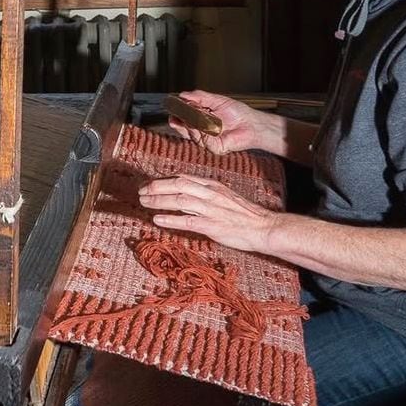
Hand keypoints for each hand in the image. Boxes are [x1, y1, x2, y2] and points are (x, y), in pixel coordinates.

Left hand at [138, 174, 280, 252]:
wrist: (264, 227)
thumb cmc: (244, 215)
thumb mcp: (224, 197)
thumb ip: (205, 194)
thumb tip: (184, 196)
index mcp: (212, 185)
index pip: (183, 177)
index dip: (163, 180)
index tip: (149, 184)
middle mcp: (210, 194)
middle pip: (178, 184)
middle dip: (156, 187)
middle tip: (141, 192)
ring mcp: (212, 209)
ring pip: (180, 200)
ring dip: (159, 201)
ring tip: (144, 203)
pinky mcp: (213, 225)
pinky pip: (188, 221)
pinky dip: (171, 219)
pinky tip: (157, 220)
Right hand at [167, 90, 272, 154]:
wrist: (252, 123)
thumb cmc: (238, 112)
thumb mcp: (216, 100)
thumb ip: (199, 97)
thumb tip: (183, 94)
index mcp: (201, 121)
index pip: (183, 120)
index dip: (176, 115)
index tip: (172, 108)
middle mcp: (202, 132)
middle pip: (184, 128)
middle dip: (180, 120)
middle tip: (178, 112)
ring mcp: (207, 141)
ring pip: (192, 134)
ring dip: (192, 124)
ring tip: (195, 115)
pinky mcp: (215, 147)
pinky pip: (204, 140)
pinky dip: (202, 132)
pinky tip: (204, 124)